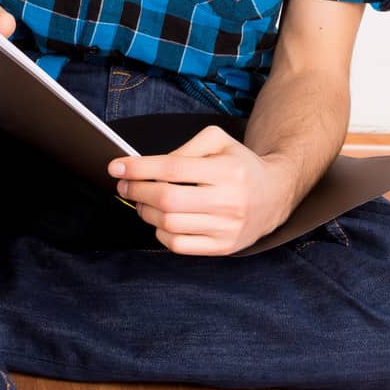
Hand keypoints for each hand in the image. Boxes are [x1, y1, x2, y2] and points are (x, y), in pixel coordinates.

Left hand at [108, 127, 298, 255]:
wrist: (274, 194)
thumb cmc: (239, 165)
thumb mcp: (218, 142)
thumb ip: (184, 148)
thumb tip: (149, 166)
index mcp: (227, 170)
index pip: (172, 169)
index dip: (139, 168)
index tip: (115, 167)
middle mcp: (229, 201)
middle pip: (167, 199)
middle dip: (137, 191)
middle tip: (125, 185)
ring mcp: (227, 228)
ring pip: (170, 225)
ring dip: (145, 212)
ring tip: (142, 201)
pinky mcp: (223, 247)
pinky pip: (179, 246)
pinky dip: (160, 233)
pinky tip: (160, 220)